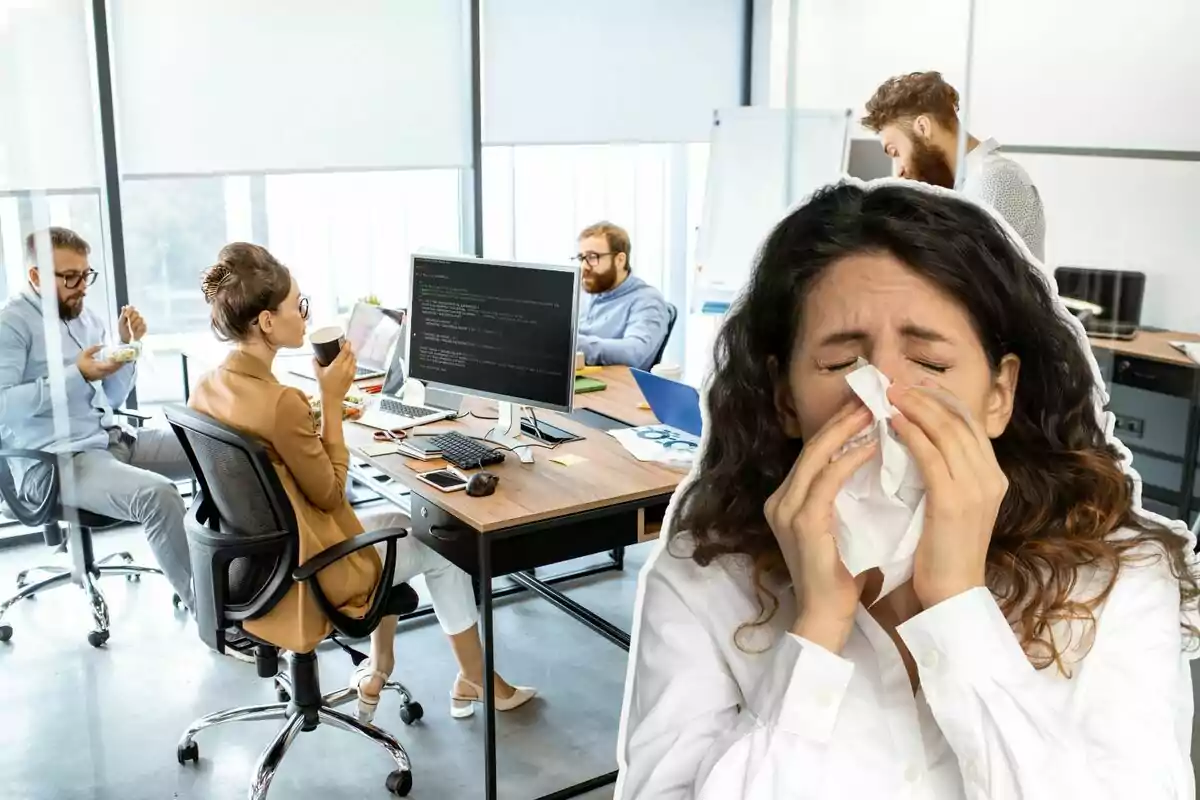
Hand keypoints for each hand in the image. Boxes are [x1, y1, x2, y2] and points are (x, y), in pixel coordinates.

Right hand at [76, 345, 123, 381]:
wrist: (78, 375)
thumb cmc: (81, 364)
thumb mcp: (85, 354)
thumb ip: (93, 348)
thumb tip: (103, 344)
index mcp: (99, 367)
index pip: (112, 364)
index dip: (118, 360)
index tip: (123, 354)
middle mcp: (104, 372)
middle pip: (116, 367)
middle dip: (122, 361)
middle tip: (127, 355)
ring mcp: (105, 375)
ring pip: (116, 370)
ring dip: (121, 364)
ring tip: (125, 357)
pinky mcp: (105, 376)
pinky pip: (113, 371)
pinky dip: (117, 367)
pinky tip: (120, 362)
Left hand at [118, 306, 145, 342]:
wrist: (127, 341)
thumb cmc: (123, 332)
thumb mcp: (121, 323)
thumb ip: (123, 315)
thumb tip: (124, 307)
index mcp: (130, 315)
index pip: (133, 308)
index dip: (130, 310)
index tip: (126, 316)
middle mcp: (137, 317)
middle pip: (137, 312)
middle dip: (131, 318)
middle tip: (128, 324)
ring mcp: (142, 322)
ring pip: (140, 318)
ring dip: (134, 324)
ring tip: (132, 329)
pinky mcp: (145, 327)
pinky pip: (143, 324)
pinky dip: (138, 328)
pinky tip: (135, 331)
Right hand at [315, 342, 356, 400]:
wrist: (332, 398)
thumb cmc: (324, 385)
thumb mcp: (317, 373)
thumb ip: (315, 363)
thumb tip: (314, 356)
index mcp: (337, 365)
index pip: (346, 351)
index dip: (347, 344)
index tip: (346, 341)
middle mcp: (346, 368)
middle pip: (351, 354)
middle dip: (349, 349)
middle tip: (345, 347)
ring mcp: (351, 372)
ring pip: (354, 360)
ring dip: (352, 356)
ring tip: (347, 354)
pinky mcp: (353, 377)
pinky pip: (355, 366)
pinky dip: (353, 362)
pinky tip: (349, 362)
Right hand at [763, 401, 878, 652]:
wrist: (825, 617)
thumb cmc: (840, 577)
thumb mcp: (840, 527)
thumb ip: (844, 498)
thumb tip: (872, 464)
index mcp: (786, 500)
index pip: (814, 453)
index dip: (839, 427)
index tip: (867, 406)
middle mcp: (780, 500)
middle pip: (813, 447)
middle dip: (844, 419)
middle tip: (873, 396)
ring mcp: (787, 510)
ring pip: (818, 457)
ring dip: (848, 430)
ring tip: (876, 411)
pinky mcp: (801, 522)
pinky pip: (828, 480)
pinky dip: (850, 459)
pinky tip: (873, 444)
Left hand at [887, 381, 1007, 608]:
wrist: (951, 594)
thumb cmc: (942, 553)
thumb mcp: (950, 505)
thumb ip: (943, 474)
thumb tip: (918, 440)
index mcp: (992, 476)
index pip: (969, 423)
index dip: (941, 399)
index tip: (914, 385)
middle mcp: (990, 477)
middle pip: (960, 419)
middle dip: (926, 396)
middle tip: (895, 383)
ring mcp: (976, 488)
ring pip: (947, 430)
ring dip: (916, 407)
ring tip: (889, 395)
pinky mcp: (953, 501)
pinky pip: (931, 455)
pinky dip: (912, 434)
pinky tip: (893, 423)